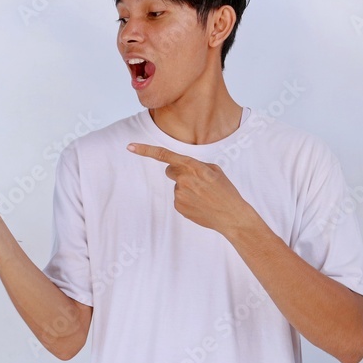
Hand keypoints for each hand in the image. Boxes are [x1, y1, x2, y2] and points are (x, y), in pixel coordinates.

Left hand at [126, 143, 256, 235]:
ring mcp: (180, 194)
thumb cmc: (225, 191)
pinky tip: (200, 204)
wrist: (231, 216)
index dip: (145, 150)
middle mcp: (184, 179)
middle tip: (197, 181)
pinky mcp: (179, 207)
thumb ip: (195, 165)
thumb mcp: (214, 170)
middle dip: (179, 173)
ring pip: (177, 186)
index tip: (130, 147)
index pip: (165, 155)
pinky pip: (179, 198)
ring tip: (203, 196)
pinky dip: (187, 200)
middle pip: (170, 170)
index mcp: (193, 166)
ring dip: (187, 188)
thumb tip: (181, 167)